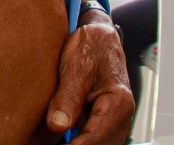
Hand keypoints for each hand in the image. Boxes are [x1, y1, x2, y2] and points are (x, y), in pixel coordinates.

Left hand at [45, 8, 133, 143]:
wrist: (99, 39)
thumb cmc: (91, 48)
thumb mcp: (77, 68)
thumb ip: (68, 97)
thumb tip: (57, 125)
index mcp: (118, 104)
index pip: (96, 138)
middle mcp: (121, 118)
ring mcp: (114, 124)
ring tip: (51, 142)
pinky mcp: (103, 125)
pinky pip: (94, 141)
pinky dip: (79, 142)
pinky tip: (61, 140)